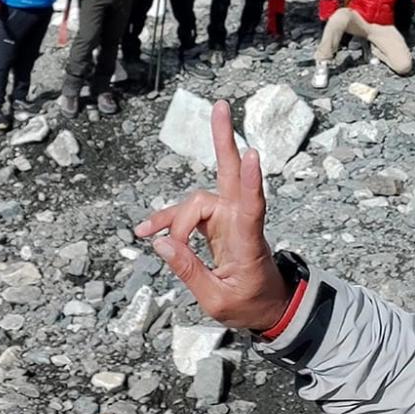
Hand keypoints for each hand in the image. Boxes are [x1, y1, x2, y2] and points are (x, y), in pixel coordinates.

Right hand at [134, 102, 288, 331]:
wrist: (268, 306)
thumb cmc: (250, 304)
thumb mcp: (217, 300)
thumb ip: (189, 271)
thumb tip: (162, 244)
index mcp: (248, 244)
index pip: (253, 208)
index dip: (251, 181)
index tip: (252, 154)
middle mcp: (240, 223)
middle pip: (232, 175)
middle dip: (224, 140)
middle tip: (220, 107)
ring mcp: (229, 220)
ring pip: (196, 202)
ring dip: (172, 217)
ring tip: (146, 232)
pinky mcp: (218, 223)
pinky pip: (188, 215)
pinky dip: (169, 221)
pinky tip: (149, 230)